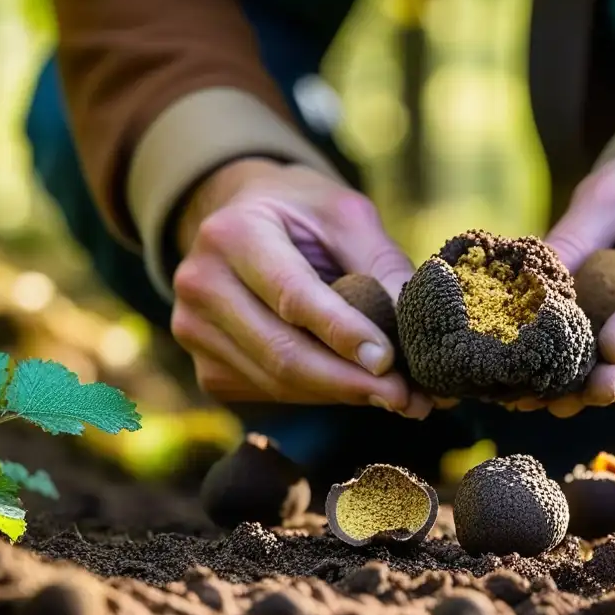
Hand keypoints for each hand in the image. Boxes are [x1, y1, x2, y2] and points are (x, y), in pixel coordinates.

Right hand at [169, 157, 431, 418]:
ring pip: (280, 383)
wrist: (244, 219)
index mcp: (232, 234)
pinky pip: (272, 395)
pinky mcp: (209, 369)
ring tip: (403, 399)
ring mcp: (195, 333)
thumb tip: (418, 323)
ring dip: (345, 396)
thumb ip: (382, 264)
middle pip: (282, 353)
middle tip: (411, 400)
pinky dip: (323, 397)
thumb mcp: (346, 215)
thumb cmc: (303, 214)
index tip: (389, 361)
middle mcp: (201, 285)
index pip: (292, 296)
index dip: (342, 333)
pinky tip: (360, 389)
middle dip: (352, 382)